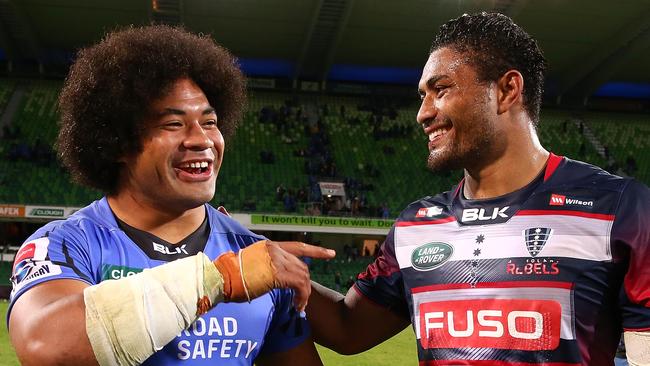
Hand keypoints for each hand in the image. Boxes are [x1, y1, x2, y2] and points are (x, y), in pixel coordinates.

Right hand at [215, 241, 334, 311]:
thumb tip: (276, 277)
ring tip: (298, 305)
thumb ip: (266, 266)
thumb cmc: (230, 277)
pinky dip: (302, 297)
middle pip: (302, 265)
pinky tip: (296, 305)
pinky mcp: (278, 273)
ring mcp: (277, 260)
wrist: (220, 278)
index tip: (331, 254)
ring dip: (304, 293)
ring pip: (303, 276)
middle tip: (302, 300)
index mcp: (269, 246)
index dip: (316, 251)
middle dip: (305, 284)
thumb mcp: (250, 266)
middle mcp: (275, 249)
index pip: (298, 246)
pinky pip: (299, 285)